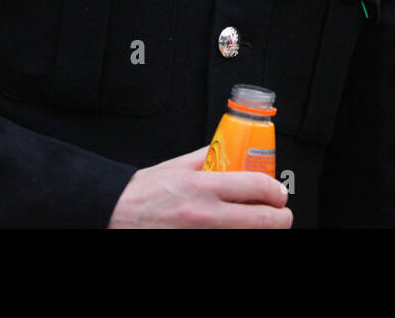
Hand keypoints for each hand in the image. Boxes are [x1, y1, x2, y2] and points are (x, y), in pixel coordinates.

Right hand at [108, 146, 292, 227]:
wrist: (113, 214)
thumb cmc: (143, 192)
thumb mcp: (178, 166)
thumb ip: (208, 157)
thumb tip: (233, 148)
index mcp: (202, 187)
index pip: (256, 188)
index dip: (276, 191)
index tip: (279, 193)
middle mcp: (204, 216)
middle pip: (263, 222)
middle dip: (280, 218)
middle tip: (281, 213)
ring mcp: (199, 237)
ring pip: (248, 237)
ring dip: (262, 231)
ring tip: (262, 224)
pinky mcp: (194, 245)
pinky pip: (227, 243)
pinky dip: (238, 237)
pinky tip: (237, 230)